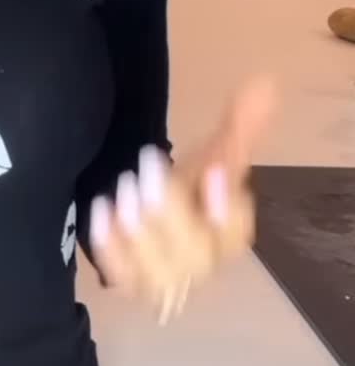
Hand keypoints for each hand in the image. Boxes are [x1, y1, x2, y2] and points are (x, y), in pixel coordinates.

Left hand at [87, 74, 279, 323]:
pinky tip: (102, 210)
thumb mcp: (213, 153)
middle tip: (147, 165)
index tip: (214, 172)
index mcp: (228, 233)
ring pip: (159, 271)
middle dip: (170, 209)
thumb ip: (239, 124)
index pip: (237, 232)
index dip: (227, 208)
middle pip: (195, 252)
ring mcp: (166, 277)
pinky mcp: (131, 281)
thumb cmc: (191, 186)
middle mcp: (202, 263)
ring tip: (123, 187)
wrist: (153, 214)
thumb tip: (263, 84)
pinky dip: (110, 247)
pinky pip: (121, 276)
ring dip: (139, 230)